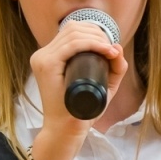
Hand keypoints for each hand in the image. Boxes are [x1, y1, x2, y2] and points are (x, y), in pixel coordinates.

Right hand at [29, 17, 128, 135]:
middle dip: (97, 33)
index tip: (110, 46)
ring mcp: (42, 59)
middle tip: (112, 50)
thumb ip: (113, 70)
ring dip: (96, 38)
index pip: (71, 31)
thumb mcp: (102, 86)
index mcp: (49, 56)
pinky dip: (91, 44)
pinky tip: (105, 50)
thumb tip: (118, 48)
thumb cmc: (81, 111)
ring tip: (110, 51)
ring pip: (73, 34)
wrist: (65, 131)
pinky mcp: (46, 66)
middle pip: (72, 28)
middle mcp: (42, 55)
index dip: (94, 32)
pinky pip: (71, 45)